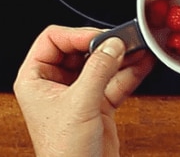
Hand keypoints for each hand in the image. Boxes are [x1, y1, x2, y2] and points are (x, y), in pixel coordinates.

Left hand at [14, 25, 154, 156]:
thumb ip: (98, 70)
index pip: (53, 39)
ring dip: (121, 56)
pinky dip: (129, 71)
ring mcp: (78, 91)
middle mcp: (56, 82)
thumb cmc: (64, 155)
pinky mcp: (98, 101)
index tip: (99, 37)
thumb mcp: (80, 105)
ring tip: (138, 47)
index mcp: (36, 78)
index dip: (77, 34)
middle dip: (103, 44)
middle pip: (80, 48)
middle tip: (123, 40)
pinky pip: (114, 79)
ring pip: (100, 62)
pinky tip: (143, 62)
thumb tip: (113, 44)